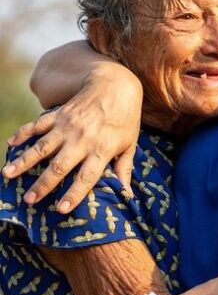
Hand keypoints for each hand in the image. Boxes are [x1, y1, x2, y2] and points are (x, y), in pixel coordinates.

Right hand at [2, 63, 142, 212]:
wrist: (116, 84)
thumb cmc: (126, 117)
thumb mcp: (130, 143)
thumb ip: (125, 168)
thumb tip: (127, 194)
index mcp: (102, 149)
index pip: (86, 176)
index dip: (74, 194)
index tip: (60, 210)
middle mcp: (83, 139)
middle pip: (60, 166)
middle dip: (43, 184)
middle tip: (29, 200)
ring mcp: (69, 126)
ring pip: (43, 146)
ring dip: (24, 161)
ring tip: (8, 174)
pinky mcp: (60, 113)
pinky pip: (39, 124)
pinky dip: (23, 133)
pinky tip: (10, 143)